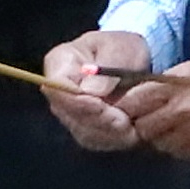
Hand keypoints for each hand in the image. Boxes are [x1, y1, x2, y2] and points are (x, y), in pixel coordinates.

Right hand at [42, 28, 149, 151]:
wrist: (130, 61)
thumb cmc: (121, 49)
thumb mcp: (119, 47)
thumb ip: (106, 67)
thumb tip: (93, 92)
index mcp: (59, 64)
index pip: (56, 88)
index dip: (76, 101)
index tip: (99, 105)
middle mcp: (59, 93)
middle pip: (69, 115)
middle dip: (98, 121)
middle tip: (124, 121)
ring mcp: (70, 113)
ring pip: (84, 132)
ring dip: (110, 133)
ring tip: (133, 127)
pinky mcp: (86, 129)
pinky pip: (98, 141)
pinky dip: (116, 140)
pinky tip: (133, 133)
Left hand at [117, 44, 189, 160]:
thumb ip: (170, 80)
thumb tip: (146, 91)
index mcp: (177, 89)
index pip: (133, 103)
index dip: (126, 104)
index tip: (125, 103)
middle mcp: (181, 115)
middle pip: (142, 128)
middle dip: (139, 123)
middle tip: (143, 117)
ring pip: (159, 144)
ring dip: (158, 137)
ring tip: (166, 127)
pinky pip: (181, 152)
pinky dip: (177, 145)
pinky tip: (185, 136)